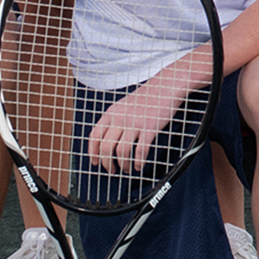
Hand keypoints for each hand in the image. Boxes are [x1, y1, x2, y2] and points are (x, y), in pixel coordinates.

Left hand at [87, 46, 212, 172]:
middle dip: (107, 163)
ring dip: (123, 165)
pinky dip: (138, 162)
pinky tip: (138, 166)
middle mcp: (120, 118)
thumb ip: (113, 121)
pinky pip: (140, 151)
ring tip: (126, 169)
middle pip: (106, 148)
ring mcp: (135, 123)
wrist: (164, 87)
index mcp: (111, 113)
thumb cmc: (145, 98)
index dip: (93, 153)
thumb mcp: (122, 106)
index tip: (95, 162)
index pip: (95, 136)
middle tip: (111, 170)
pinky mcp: (149, 128)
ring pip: (122, 152)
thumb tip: (106, 142)